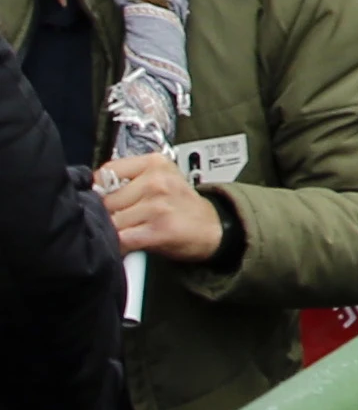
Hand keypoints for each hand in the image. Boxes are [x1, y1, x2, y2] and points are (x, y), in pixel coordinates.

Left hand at [93, 151, 223, 262]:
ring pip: (111, 221)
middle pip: (106, 199)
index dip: (100, 189)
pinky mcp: (159, 230)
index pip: (108, 171)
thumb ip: (130, 180)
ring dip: (114, 231)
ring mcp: (158, 206)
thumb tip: (91, 193)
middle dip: (107, 213)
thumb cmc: (181, 205)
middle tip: (122, 218)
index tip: (104, 198)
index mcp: (156, 163)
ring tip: (129, 230)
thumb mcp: (161, 179)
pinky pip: (121, 239)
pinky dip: (120, 245)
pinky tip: (131, 243)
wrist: (213, 228)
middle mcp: (158, 181)